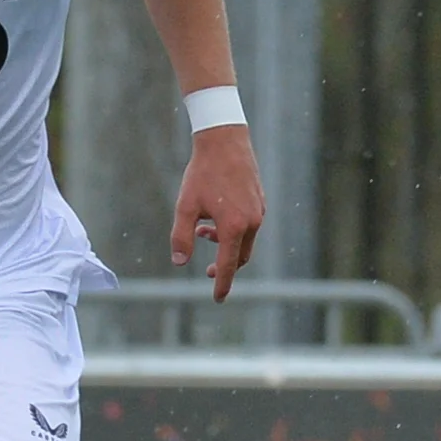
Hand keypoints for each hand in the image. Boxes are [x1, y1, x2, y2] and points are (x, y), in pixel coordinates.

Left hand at [169, 124, 264, 301]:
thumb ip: (181, 237)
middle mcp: (252, 222)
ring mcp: (259, 212)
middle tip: (207, 271)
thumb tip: (180, 263)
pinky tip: (213, 219)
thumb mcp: (184, 207)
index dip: (222, 284)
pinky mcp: (260, 202)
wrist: (224, 141)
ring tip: (202, 232)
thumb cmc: (202, 174)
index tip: (218, 299)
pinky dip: (232, 231)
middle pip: (240, 257)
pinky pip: (248, 226)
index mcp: (234, 227)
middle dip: (224, 266)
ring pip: (244, 241)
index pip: (228, 266)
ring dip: (224, 244)